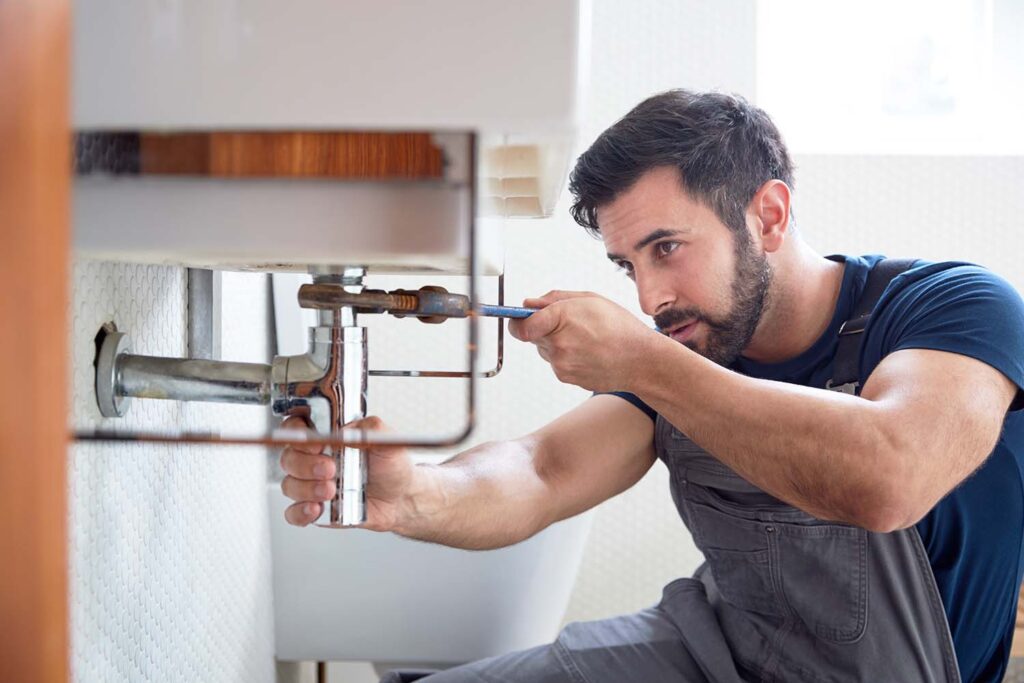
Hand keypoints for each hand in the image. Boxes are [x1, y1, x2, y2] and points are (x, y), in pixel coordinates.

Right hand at [279, 415, 413, 530]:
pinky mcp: (316, 509)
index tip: (315, 443)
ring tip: (331, 490)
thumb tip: (347, 429)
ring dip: (306, 489)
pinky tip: (317, 509)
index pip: (296, 427)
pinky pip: (293, 513)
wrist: (401, 499)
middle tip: (329, 469)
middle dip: (305, 465)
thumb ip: (370, 428)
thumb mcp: (387, 441)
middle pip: (289, 458)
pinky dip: (300, 512)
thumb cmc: (391, 467)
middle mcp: (315, 459)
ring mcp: (313, 485)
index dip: (296, 433)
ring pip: (289, 485)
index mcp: (328, 438)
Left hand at [507, 290, 656, 392]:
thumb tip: (528, 304)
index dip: (516, 320)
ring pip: (544, 349)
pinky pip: (556, 362)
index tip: (518, 317)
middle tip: (569, 323)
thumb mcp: (590, 299)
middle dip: (543, 328)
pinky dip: (566, 356)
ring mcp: (561, 364)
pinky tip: (588, 352)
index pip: (521, 325)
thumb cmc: (620, 327)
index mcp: (562, 318)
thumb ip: (554, 299)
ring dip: (556, 342)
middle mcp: (558, 344)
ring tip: (585, 338)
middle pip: (532, 335)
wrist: (641, 361)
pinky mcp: (566, 377)